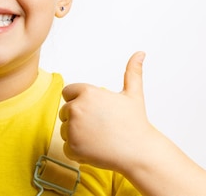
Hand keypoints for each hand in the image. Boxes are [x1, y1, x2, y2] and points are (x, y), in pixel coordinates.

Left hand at [59, 51, 155, 171]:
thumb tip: (140, 53)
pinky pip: (66, 148)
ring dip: (77, 136)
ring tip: (98, 138)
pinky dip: (78, 152)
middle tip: (98, 127)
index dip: (79, 101)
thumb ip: (132, 72)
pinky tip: (95, 150)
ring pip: (65, 130)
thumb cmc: (135, 124)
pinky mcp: (72, 147)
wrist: (139, 152)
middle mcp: (77, 108)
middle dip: (77, 119)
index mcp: (87, 92)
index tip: (93, 111)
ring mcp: (73, 128)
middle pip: (65, 112)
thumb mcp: (133, 94)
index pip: (68, 92)